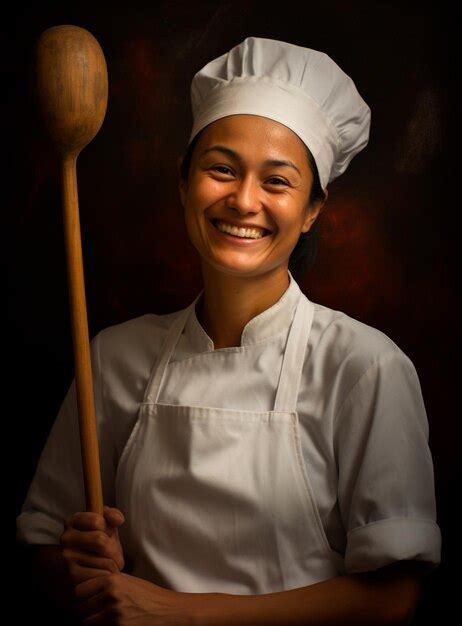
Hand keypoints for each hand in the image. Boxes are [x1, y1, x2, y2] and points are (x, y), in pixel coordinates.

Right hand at [60, 505, 125, 585]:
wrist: (90, 567)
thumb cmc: (101, 542)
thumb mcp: (108, 525)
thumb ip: (113, 515)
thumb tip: (118, 519)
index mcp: (72, 520)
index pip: (96, 521)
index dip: (108, 528)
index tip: (107, 534)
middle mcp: (65, 537)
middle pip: (99, 540)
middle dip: (113, 549)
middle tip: (115, 554)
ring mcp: (67, 557)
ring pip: (102, 559)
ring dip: (113, 563)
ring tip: (110, 564)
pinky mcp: (72, 575)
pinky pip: (100, 574)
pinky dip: (108, 574)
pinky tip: (104, 573)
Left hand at [74, 572, 195, 625]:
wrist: (168, 611)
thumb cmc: (148, 596)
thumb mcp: (128, 582)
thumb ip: (107, 583)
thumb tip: (84, 590)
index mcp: (111, 580)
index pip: (79, 590)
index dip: (82, 597)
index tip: (87, 601)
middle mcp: (110, 595)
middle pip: (80, 608)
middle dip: (85, 613)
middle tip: (94, 614)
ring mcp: (113, 613)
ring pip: (86, 623)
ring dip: (91, 623)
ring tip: (101, 620)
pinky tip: (110, 624)